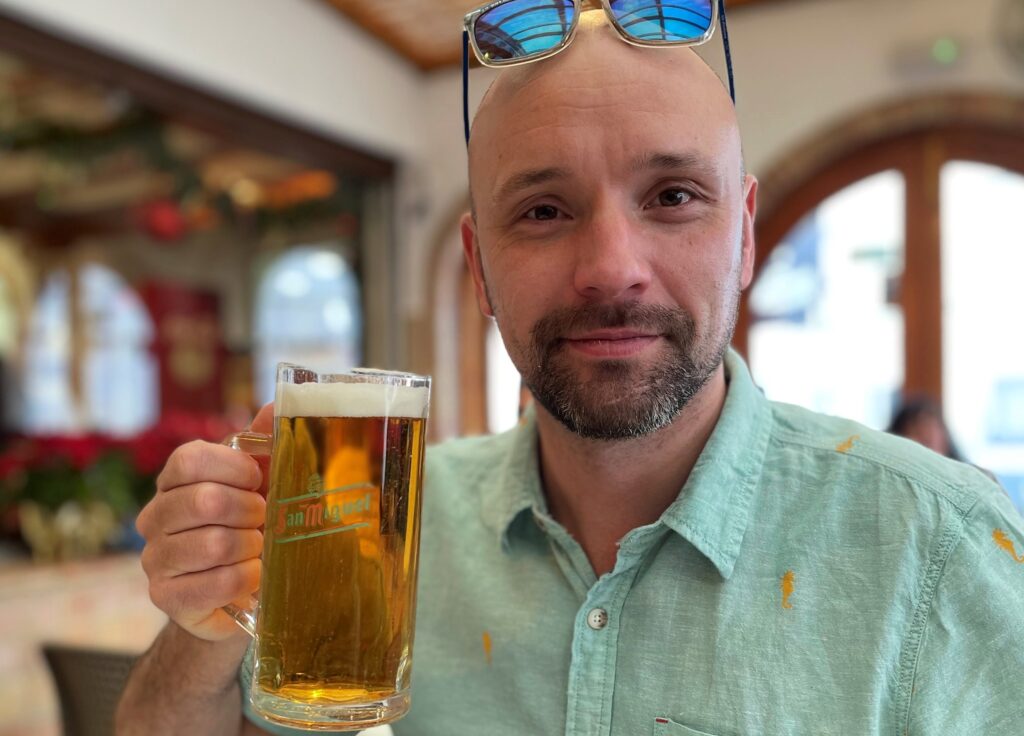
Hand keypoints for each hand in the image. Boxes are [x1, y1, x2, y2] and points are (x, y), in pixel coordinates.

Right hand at [137, 403, 273, 640]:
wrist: (242, 589)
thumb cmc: (254, 525)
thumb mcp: (265, 480)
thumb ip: (266, 443)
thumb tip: (275, 405)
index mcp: (175, 480)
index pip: (189, 459)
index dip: (233, 467)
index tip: (258, 479)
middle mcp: (155, 516)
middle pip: (205, 500)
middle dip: (251, 511)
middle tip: (264, 519)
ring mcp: (155, 558)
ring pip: (213, 544)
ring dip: (252, 546)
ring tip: (258, 548)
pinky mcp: (166, 597)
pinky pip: (218, 583)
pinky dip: (248, 577)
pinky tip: (252, 575)